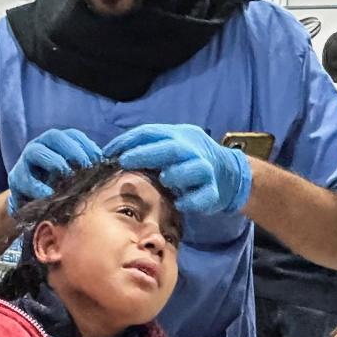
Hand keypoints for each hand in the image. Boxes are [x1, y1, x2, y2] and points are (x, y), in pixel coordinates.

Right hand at [8, 129, 102, 214]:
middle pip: (54, 137)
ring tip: (67, 176)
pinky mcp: (15, 179)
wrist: (32, 205)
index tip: (99, 160)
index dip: (87, 145)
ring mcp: (25, 161)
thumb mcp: (75, 176)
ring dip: (55, 163)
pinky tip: (50, 194)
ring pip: (36, 152)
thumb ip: (89, 168)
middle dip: (72, 150)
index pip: (73, 136)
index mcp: (56, 142)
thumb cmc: (58, 188)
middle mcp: (39, 146)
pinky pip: (25, 179)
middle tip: (86, 167)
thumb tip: (112, 166)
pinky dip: (38, 187)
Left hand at [105, 124, 252, 215]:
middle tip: (124, 161)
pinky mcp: (213, 193)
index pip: (151, 133)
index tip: (108, 152)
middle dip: (146, 154)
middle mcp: (193, 151)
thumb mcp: (172, 146)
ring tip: (164, 180)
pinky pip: (202, 197)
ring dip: (174, 175)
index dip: (128, 140)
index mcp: (179, 137)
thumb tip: (114, 154)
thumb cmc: (189, 160)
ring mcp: (206, 171)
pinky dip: (190, 200)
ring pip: (192, 170)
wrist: (228, 174)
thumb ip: (150, 147)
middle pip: (171, 148)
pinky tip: (180, 203)